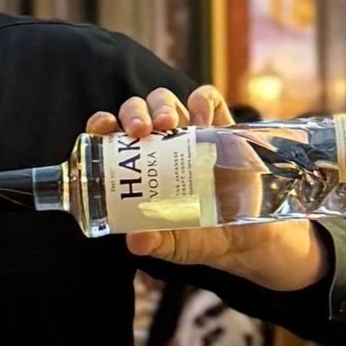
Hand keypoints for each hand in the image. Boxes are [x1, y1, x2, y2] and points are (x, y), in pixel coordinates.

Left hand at [85, 85, 325, 289]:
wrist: (244, 238)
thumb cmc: (198, 237)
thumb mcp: (174, 245)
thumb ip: (155, 242)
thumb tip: (136, 241)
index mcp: (138, 165)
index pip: (111, 134)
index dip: (102, 123)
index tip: (102, 128)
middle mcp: (159, 144)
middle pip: (137, 111)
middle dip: (134, 113)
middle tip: (141, 131)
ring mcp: (189, 134)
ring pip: (167, 101)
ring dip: (163, 105)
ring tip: (169, 124)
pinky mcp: (221, 129)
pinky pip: (209, 100)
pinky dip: (202, 101)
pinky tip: (202, 117)